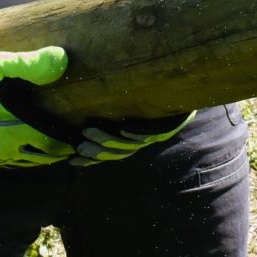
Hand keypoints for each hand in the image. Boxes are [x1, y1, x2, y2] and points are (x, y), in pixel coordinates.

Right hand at [0, 47, 76, 167]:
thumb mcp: (2, 65)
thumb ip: (33, 64)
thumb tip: (63, 59)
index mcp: (16, 129)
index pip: (51, 144)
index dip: (67, 144)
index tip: (80, 142)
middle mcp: (5, 147)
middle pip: (39, 157)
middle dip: (57, 154)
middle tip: (72, 150)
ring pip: (22, 163)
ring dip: (39, 159)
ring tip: (51, 154)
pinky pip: (4, 163)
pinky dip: (18, 161)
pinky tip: (21, 155)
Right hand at [69, 111, 193, 166]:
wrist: (184, 96)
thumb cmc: (153, 102)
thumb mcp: (128, 109)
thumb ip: (109, 111)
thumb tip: (82, 109)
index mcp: (132, 142)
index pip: (108, 154)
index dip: (91, 160)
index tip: (72, 159)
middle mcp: (140, 142)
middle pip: (116, 152)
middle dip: (96, 151)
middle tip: (77, 146)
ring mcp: (151, 136)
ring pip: (127, 143)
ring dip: (107, 139)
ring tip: (88, 131)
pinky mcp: (163, 128)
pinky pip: (148, 132)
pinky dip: (134, 132)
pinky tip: (122, 128)